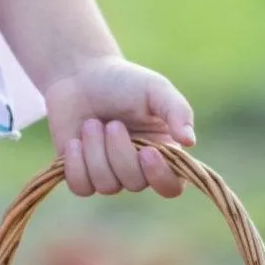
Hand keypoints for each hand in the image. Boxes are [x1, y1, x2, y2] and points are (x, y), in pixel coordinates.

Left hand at [41, 57, 195, 198]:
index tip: (147, 152)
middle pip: (135, 183)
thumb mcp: (155, 89)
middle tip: (112, 123)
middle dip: (119, 152)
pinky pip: (81, 187)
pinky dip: (76, 164)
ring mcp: (108, 175)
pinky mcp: (80, 175)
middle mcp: (137, 170)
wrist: (79, 77)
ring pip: (106, 185)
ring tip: (90, 124)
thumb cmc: (124, 82)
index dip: (160, 176)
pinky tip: (74, 141)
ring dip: (95, 152)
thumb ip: (177, 110)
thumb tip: (190, 141)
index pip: (171, 186)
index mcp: (163, 153)